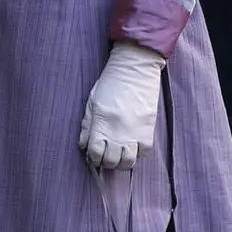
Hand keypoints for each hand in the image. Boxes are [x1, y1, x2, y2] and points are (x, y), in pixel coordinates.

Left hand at [79, 41, 164, 169]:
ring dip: (122, 161)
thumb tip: (84, 145)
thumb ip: (87, 124)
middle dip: (106, 161)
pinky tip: (133, 145)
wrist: (134, 68)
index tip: (94, 153)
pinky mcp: (148, 128)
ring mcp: (134, 132)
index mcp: (100, 123)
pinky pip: (144, 151)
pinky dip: (138, 152)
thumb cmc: (111, 82)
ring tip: (120, 153)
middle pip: (111, 161)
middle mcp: (117, 131)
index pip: (94, 153)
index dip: (92, 157)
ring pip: (128, 162)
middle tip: (106, 154)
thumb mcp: (93, 101)